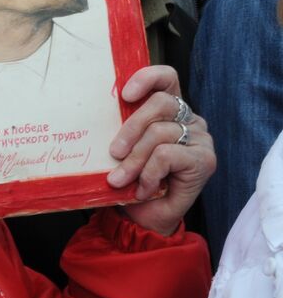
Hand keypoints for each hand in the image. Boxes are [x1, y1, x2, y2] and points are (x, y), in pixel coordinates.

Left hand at [106, 66, 215, 236]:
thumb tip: (94, 112)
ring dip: (134, 160)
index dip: (148, 78)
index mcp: (170, 111)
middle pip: (160, 104)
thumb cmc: (129, 180)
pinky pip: (167, 155)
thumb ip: (119, 127)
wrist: (143, 219)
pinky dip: (149, 173)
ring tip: (120, 180)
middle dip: (130, 129)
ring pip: (160, 133)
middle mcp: (190, 120)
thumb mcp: (120, 148)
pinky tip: (144, 188)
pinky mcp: (204, 160)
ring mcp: (200, 139)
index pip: (167, 78)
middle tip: (113, 153)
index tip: (124, 94)